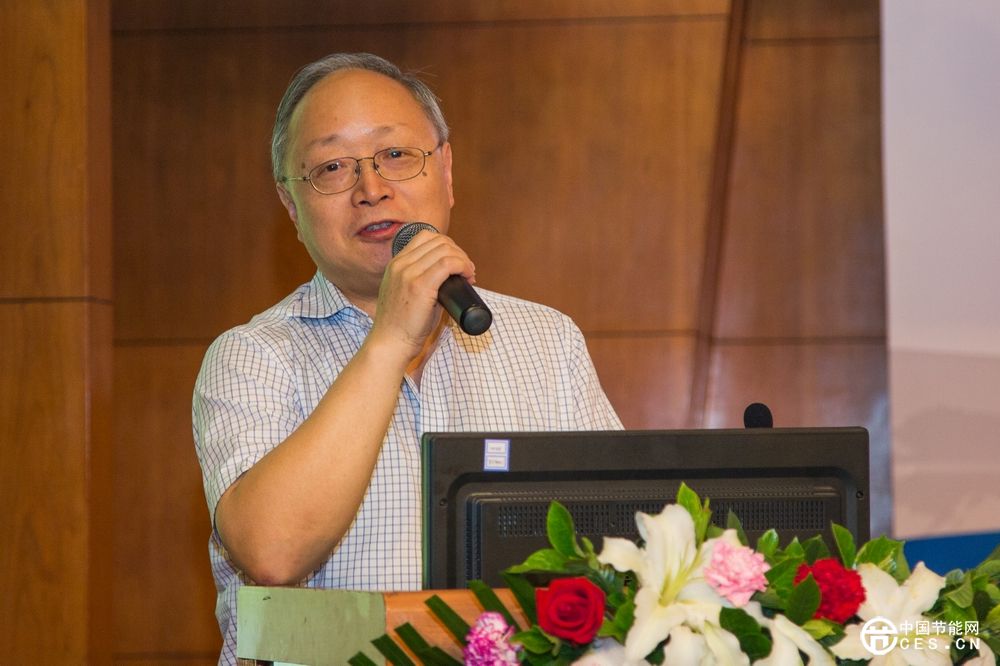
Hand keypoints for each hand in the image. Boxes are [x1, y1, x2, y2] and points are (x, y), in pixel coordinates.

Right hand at [370, 229, 475, 356]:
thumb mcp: (407, 294)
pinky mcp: (419, 286)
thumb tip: (448, 278)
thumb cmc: (402, 325)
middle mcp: (400, 264)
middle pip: (438, 241)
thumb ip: (422, 281)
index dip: (447, 246)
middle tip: (467, 270)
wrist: (390, 344)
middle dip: (458, 252)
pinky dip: (463, 266)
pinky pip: (448, 263)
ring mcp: (408, 273)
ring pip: (445, 249)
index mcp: (396, 264)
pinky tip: (468, 276)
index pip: (425, 237)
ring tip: (469, 275)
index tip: (456, 262)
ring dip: (463, 259)